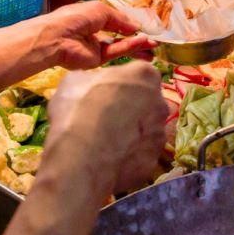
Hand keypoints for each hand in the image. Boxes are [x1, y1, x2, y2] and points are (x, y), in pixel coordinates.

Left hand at [36, 1, 155, 69]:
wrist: (58, 37)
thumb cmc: (76, 17)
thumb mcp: (101, 10)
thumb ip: (120, 19)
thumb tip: (136, 26)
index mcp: (91, 18)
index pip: (113, 21)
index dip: (127, 24)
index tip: (143, 26)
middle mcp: (94, 33)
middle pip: (119, 37)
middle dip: (136, 38)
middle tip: (154, 41)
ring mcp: (95, 48)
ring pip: (120, 47)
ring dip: (137, 45)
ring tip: (153, 46)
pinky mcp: (97, 61)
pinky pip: (115, 52)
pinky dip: (129, 47)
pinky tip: (142, 43)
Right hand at [46, 61, 167, 194]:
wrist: (80, 158)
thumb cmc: (77, 109)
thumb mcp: (73, 81)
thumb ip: (91, 80)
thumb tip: (90, 86)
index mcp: (144, 75)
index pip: (137, 73)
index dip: (119, 83)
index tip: (104, 92)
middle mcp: (160, 103)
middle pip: (147, 102)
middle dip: (130, 108)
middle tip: (105, 117)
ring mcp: (159, 134)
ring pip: (146, 130)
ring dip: (131, 133)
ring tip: (106, 142)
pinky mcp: (153, 161)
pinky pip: (141, 154)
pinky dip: (128, 156)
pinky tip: (109, 159)